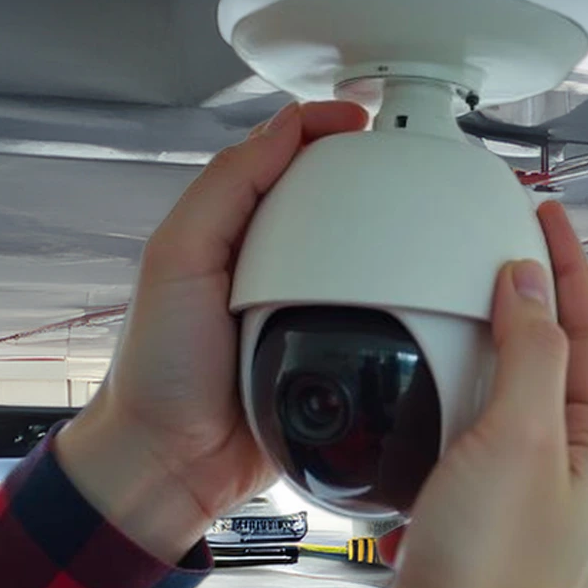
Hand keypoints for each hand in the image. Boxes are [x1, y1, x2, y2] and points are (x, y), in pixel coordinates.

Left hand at [56, 101, 370, 562]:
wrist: (173, 464)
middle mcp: (268, 269)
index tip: (362, 123)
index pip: (281, 161)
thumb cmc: (160, 372)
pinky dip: (393, 308)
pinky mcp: (328, 360)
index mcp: (230, 234)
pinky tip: (416, 299)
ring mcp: (301, 314)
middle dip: (370, 184)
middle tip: (410, 170)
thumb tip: (281, 129)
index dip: (321, 133)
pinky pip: (371, 324)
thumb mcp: (178, 260)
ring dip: (389, 246)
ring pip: (357, 264)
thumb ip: (226, 190)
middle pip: (330, 208)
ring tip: (427, 224)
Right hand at [357, 201, 587, 587]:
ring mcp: (543, 524)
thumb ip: (530, 356)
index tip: (544, 219)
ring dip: (498, 370)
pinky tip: (439, 420)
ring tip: (474, 322)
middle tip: (512, 258)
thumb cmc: (488, 580)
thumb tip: (530, 289)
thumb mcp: (519, 442)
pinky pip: (486, 467)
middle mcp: (587, 493)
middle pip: (566, 377)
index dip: (567, 272)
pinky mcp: (493, 547)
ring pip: (525, 423)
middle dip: (539, 315)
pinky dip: (465, 429)